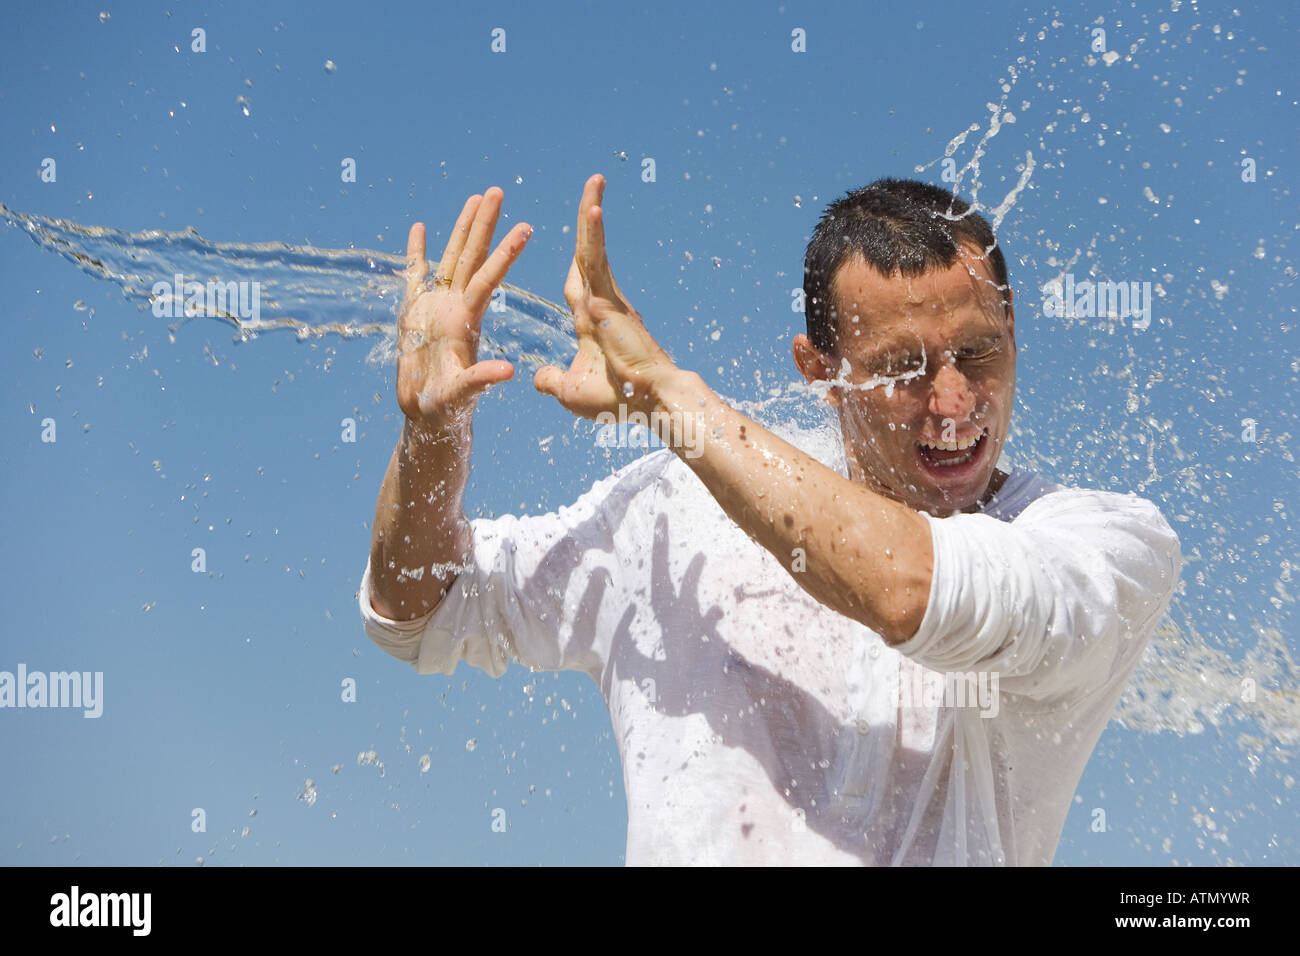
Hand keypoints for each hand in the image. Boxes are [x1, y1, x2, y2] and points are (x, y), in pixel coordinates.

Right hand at [395, 187, 530, 433]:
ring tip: (474, 198)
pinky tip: (418, 228)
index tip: (526, 226)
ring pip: (450, 257)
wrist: (428, 417)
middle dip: (484, 224)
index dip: (505, 252)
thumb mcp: (464, 395)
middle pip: (472, 256)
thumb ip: (480, 379)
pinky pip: (414, 275)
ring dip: (461, 228)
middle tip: (497, 191)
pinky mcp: (414, 313)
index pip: (488, 277)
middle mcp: (455, 307)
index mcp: (467, 321)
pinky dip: (415, 252)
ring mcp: (435, 307)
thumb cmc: (447, 410)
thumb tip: (506, 371)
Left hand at [533, 174, 677, 419]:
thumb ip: (552, 380)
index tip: (576, 239)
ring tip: (594, 181)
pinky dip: (593, 235)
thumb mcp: (571, 391)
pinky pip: (597, 261)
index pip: (577, 282)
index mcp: (592, 320)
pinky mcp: (610, 299)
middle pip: (586, 254)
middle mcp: (601, 302)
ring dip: (591, 213)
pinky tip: (591, 211)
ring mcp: (607, 298)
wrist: (649, 401)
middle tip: (593, 186)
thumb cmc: (618, 398)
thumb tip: (538, 378)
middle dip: (588, 220)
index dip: (575, 261)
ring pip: (592, 249)